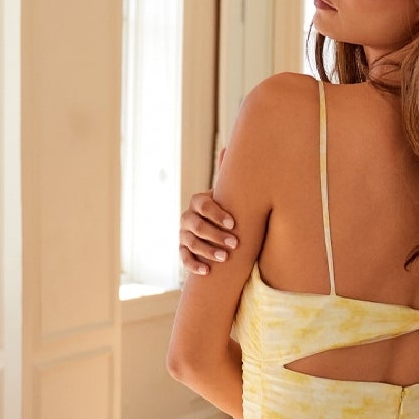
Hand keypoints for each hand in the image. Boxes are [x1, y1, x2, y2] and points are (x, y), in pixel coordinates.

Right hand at [179, 151, 237, 274]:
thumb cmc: (228, 210)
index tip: (232, 223)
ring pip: (190, 242)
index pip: (203, 205)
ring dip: (207, 250)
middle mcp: (188, 217)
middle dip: (215, 234)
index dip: (216, 214)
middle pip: (196, 225)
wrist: (218, 230)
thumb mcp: (230, 194)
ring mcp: (184, 235)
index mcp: (199, 202)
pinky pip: (184, 258)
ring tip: (224, 258)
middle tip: (234, 244)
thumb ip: (228, 174)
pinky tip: (207, 272)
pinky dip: (194, 265)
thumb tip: (228, 146)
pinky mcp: (183, 251)